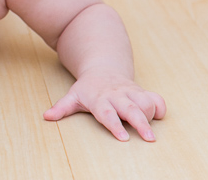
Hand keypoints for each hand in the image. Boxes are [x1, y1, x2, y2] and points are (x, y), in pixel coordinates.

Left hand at [43, 72, 166, 141]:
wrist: (102, 68)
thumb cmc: (88, 88)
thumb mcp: (73, 96)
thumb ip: (62, 108)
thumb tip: (47, 116)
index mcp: (100, 99)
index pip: (108, 113)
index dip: (115, 125)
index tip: (123, 138)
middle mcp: (117, 95)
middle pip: (131, 109)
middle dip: (141, 123)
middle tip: (149, 139)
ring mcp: (131, 92)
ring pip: (146, 102)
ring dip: (150, 114)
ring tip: (150, 131)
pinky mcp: (142, 92)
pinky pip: (156, 98)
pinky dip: (160, 106)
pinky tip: (160, 116)